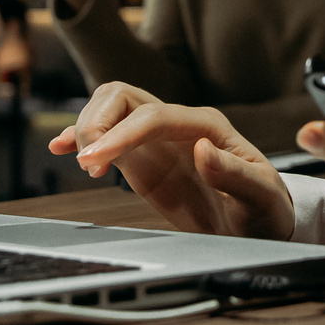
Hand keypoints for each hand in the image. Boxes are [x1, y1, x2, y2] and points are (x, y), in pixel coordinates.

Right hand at [50, 81, 294, 239]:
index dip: (121, 133)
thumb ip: (234, 174)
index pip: (153, 115)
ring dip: (87, 128)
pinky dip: (81, 138)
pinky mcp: (144, 158)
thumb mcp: (260, 197)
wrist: (259, 227)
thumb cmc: (265, 210)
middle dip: (97, 121)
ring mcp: (159, 139)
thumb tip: (202, 149)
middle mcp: (179, 125)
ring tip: (84, 164)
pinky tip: (60, 147)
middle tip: (88, 161)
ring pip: (110, 108)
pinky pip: (107, 136)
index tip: (96, 157)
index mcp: (207, 126)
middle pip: (123, 96)